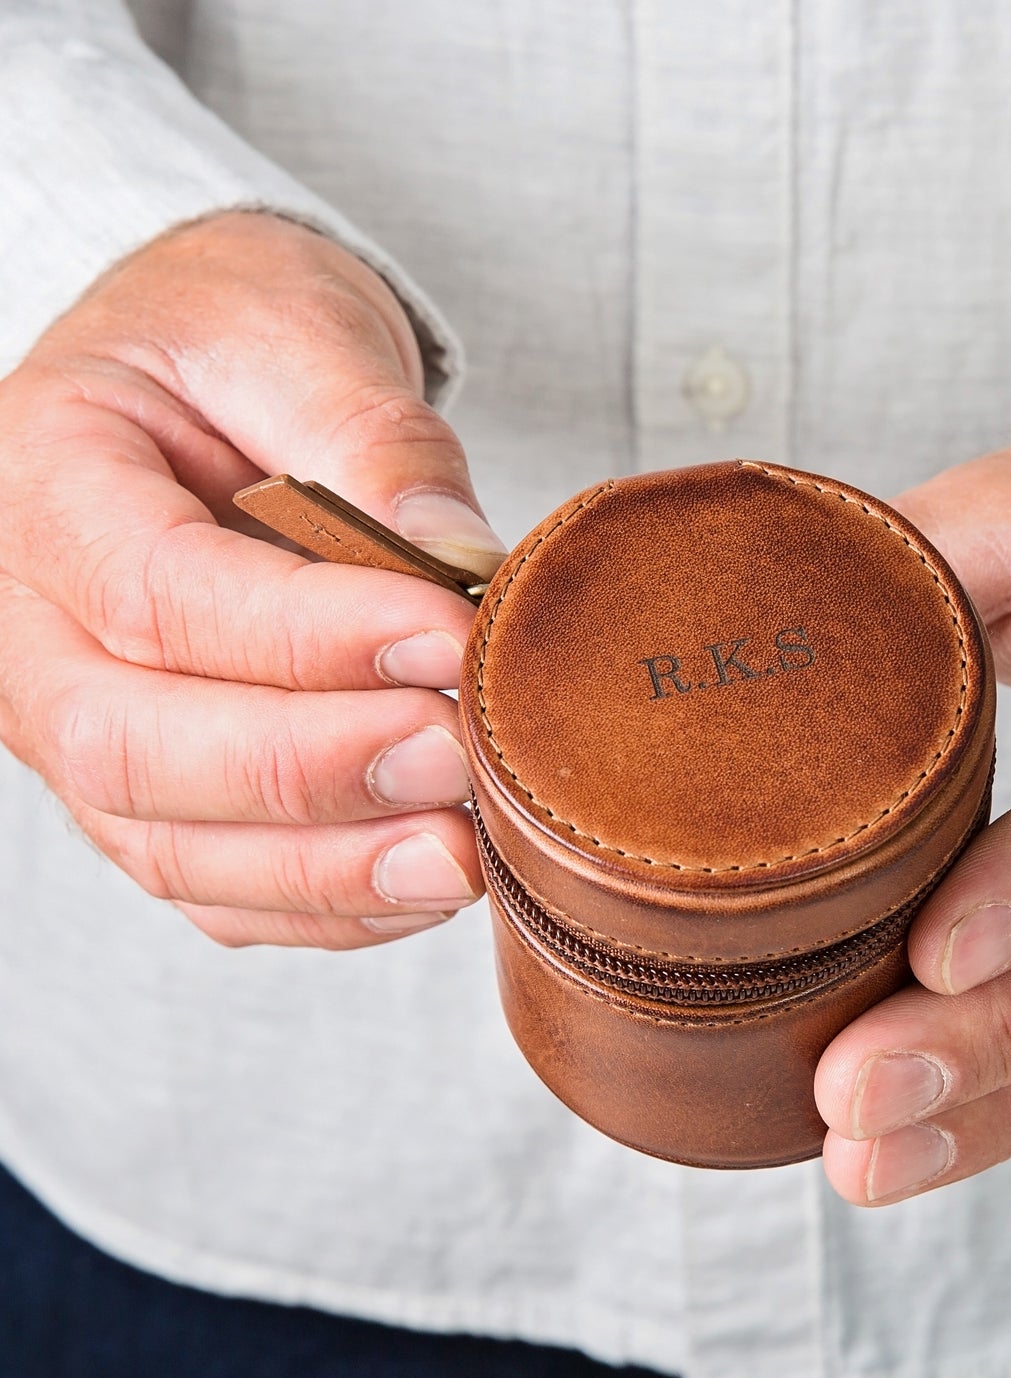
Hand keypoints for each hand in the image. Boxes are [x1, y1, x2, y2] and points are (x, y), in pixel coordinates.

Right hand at [0, 212, 506, 947]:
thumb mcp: (297, 336)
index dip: (307, 637)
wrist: (202, 380)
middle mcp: (29, 629)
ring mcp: (81, 727)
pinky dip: (323, 906)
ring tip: (465, 855)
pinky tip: (426, 883)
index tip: (448, 640)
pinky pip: (216, 884)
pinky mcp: (153, 791)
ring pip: (171, 845)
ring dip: (327, 870)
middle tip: (457, 758)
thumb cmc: (239, 342)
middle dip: (309, 772)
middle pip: (132, 748)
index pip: (156, 593)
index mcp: (43, 484)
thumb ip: (372, 437)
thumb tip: (458, 557)